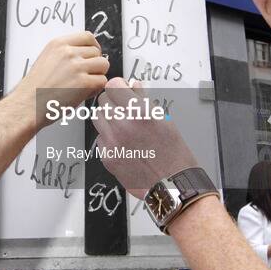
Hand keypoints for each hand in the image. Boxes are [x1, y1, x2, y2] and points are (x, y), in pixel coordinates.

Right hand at [10, 32, 108, 126]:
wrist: (26, 106)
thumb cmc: (34, 89)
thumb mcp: (46, 60)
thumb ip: (64, 55)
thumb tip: (84, 56)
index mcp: (58, 44)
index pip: (87, 36)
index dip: (94, 47)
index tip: (93, 55)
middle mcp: (68, 52)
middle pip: (97, 52)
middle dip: (94, 65)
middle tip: (85, 77)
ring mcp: (77, 67)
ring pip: (103, 65)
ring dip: (97, 76)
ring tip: (84, 86)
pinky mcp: (84, 82)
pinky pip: (102, 81)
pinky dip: (95, 89)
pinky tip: (83, 94)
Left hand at [95, 78, 198, 197]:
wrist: (172, 183)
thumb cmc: (173, 153)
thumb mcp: (163, 119)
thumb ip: (143, 99)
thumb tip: (133, 86)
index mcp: (139, 113)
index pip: (113, 86)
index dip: (119, 86)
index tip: (122, 89)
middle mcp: (123, 126)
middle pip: (103, 100)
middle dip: (113, 101)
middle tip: (123, 107)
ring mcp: (113, 143)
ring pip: (97, 118)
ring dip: (107, 117)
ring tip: (122, 124)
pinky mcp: (107, 157)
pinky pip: (100, 138)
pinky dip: (108, 137)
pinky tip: (122, 142)